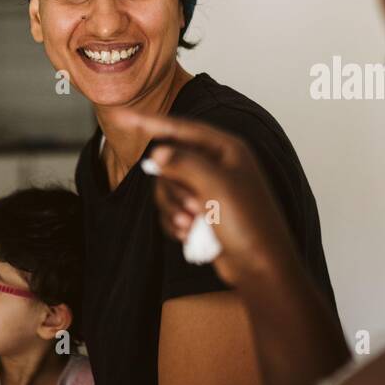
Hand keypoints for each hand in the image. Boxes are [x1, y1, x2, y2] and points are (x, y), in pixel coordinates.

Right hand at [131, 113, 300, 286]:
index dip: (152, 122)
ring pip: (168, 188)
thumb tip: (158, 151)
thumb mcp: (215, 186)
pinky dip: (175, 222)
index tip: (124, 116)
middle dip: (173, 188)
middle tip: (193, 208)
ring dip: (173, 208)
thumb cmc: (247, 223)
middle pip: (171, 163)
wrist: (260, 267)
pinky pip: (172, 209)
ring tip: (189, 226)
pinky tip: (187, 235)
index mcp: (228, 150)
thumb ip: (184, 163)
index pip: (183, 129)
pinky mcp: (202, 212)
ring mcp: (210, 190)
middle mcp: (219, 165)